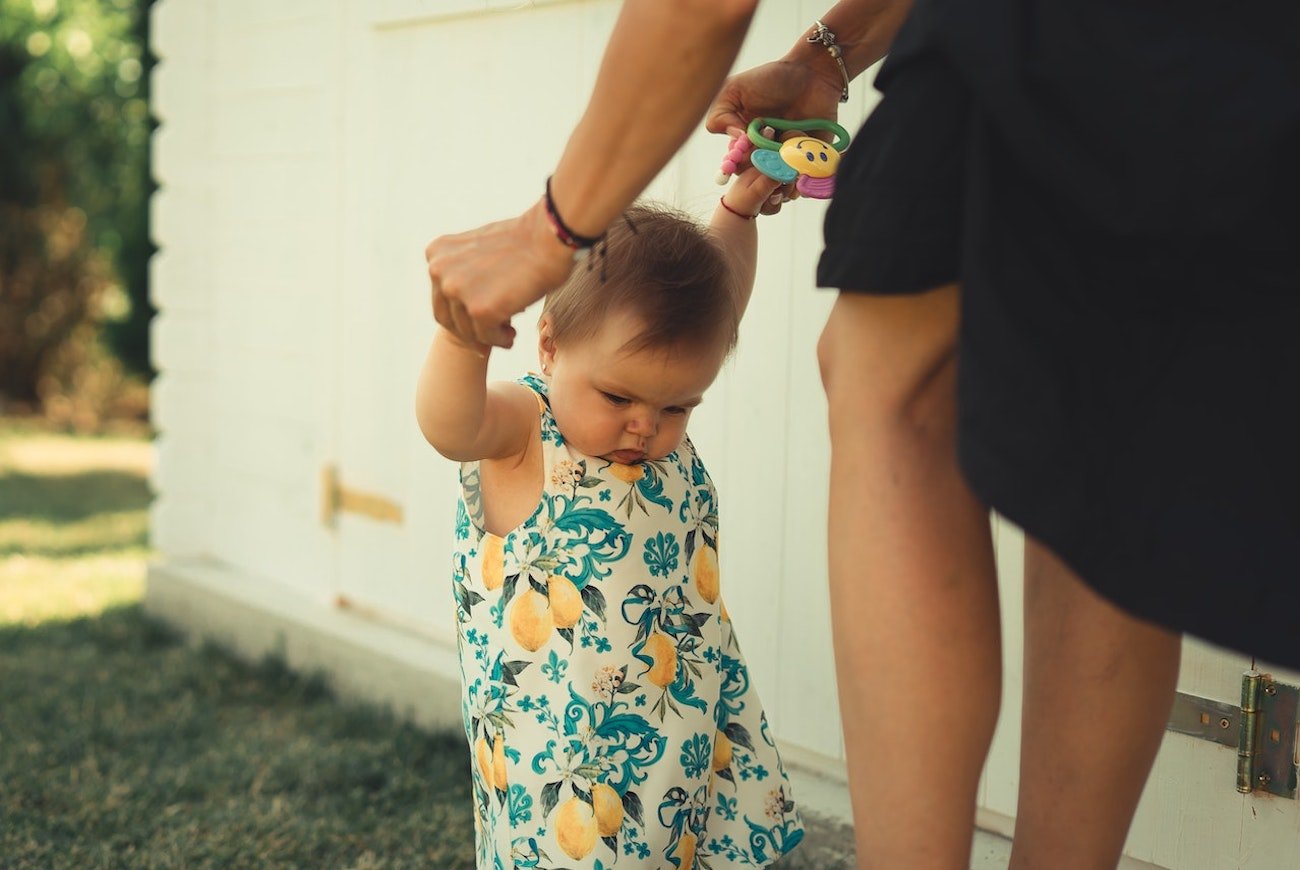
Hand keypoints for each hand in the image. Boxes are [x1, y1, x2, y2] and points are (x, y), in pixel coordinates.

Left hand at [425, 199, 575, 348]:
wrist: (549, 238)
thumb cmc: (525, 242)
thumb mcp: (479, 248)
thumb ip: (463, 270)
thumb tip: (466, 301)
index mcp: (437, 254)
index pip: (441, 296)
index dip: (461, 312)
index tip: (480, 317)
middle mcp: (439, 271)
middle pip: (447, 318)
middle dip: (470, 329)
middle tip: (491, 332)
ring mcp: (457, 290)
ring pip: (467, 330)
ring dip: (487, 335)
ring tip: (508, 332)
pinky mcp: (480, 310)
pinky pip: (486, 337)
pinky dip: (500, 340)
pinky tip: (512, 335)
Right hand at [707, 59, 843, 213]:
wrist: (813, 72)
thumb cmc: (772, 78)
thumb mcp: (735, 89)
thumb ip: (720, 114)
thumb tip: (734, 139)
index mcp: (745, 143)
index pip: (737, 168)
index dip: (739, 166)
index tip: (748, 150)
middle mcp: (765, 156)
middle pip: (757, 184)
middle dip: (762, 172)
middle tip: (771, 149)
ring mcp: (787, 162)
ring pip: (780, 189)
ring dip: (782, 178)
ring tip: (789, 156)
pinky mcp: (810, 163)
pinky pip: (805, 184)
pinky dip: (802, 180)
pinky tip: (802, 161)